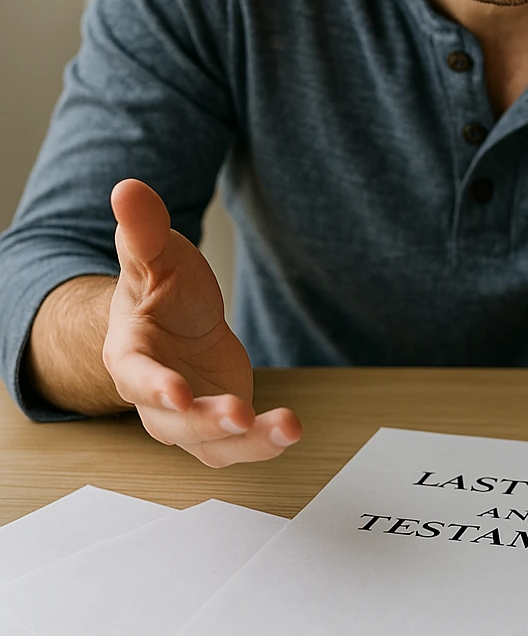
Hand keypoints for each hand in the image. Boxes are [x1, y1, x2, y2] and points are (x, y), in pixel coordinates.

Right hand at [102, 179, 301, 466]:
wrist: (174, 319)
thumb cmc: (160, 290)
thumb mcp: (156, 254)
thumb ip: (142, 230)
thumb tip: (127, 189)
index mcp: (131, 354)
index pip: (135, 376)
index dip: (153, 386)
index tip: (175, 394)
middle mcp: (154, 397)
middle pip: (172, 423)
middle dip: (204, 423)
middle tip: (238, 415)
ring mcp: (188, 416)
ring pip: (209, 444)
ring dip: (245, 443)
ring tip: (285, 428)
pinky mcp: (221, 425)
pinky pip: (238, 445)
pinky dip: (265, 443)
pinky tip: (292, 429)